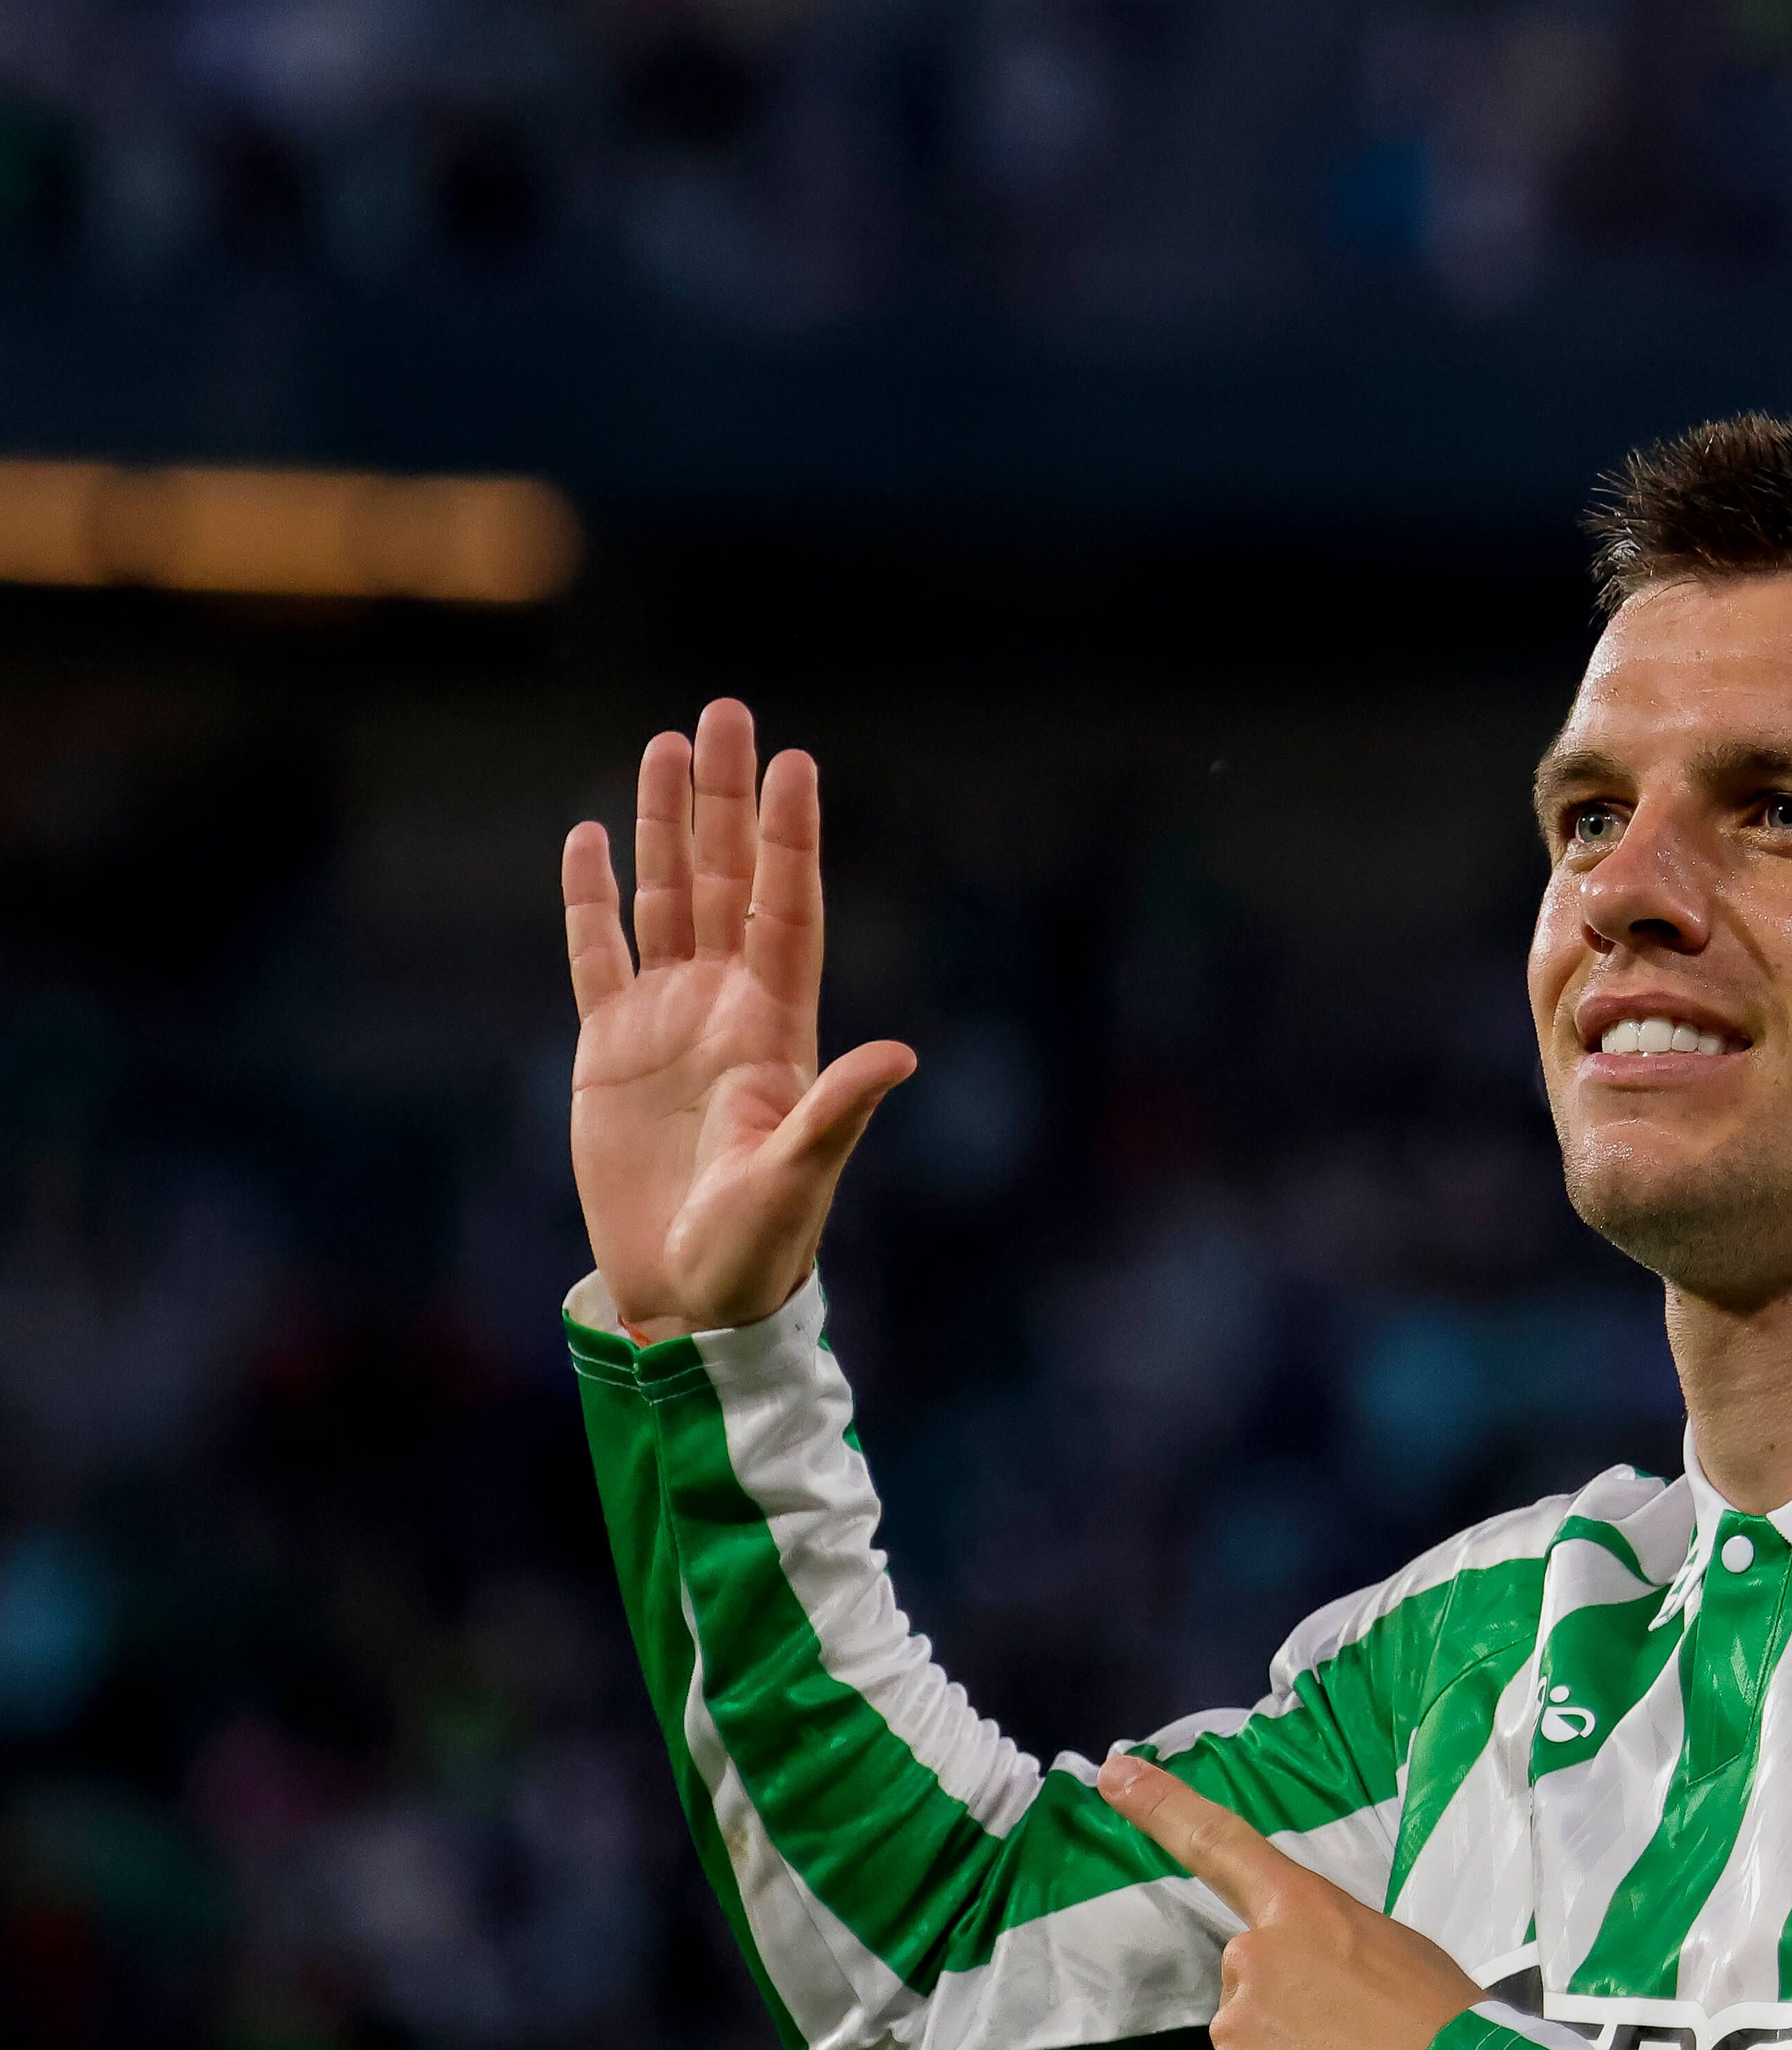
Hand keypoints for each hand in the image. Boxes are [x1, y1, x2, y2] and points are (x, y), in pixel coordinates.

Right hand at [562, 698, 916, 1337]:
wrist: (689, 1294)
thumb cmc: (758, 1249)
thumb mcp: (800, 1179)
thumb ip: (838, 1112)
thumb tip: (899, 1054)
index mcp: (777, 1031)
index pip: (787, 911)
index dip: (790, 840)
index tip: (798, 764)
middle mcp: (726, 1009)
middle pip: (728, 882)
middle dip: (728, 801)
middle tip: (727, 712)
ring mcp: (666, 1023)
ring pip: (666, 900)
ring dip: (667, 826)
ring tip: (667, 746)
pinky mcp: (608, 1049)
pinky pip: (597, 955)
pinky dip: (591, 899)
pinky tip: (591, 837)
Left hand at [1099, 1754, 1483, 2049]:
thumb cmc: (1449, 2034)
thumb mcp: (1400, 1960)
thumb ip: (1336, 1961)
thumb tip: (1318, 2008)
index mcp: (1303, 1912)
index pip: (1221, 1845)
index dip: (1162, 1806)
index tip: (1112, 1770)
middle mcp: (1251, 1960)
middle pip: (1249, 1999)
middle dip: (1290, 2035)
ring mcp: (1230, 2035)